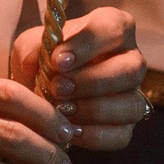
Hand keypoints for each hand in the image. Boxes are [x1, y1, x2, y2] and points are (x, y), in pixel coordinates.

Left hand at [8, 6, 148, 149]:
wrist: (40, 90)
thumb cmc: (43, 59)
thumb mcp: (31, 46)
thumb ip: (31, 48)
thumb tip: (34, 62)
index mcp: (112, 28)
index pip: (112, 29)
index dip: (87, 45)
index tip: (57, 61)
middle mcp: (130, 59)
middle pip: (132, 69)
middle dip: (93, 81)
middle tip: (59, 88)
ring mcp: (133, 94)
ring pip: (132, 105)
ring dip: (95, 110)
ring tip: (63, 111)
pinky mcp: (126, 126)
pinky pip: (121, 135)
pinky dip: (94, 136)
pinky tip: (70, 131)